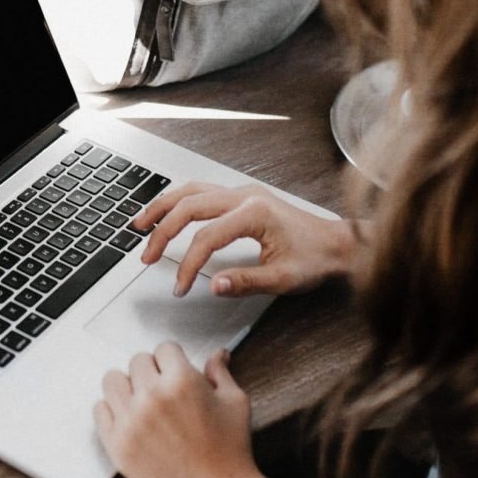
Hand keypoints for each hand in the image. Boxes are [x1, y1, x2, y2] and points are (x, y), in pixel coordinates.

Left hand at [94, 344, 271, 477]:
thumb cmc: (230, 453)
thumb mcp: (234, 403)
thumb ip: (220, 373)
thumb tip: (218, 355)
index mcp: (182, 381)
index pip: (164, 348)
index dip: (173, 359)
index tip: (174, 370)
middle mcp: (152, 396)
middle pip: (137, 361)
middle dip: (152, 371)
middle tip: (162, 389)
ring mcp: (131, 420)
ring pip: (113, 380)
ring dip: (127, 386)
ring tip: (141, 400)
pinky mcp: (117, 444)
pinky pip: (99, 410)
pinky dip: (111, 411)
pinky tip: (128, 418)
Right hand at [135, 182, 358, 298]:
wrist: (337, 243)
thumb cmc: (316, 259)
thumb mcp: (283, 279)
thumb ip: (245, 281)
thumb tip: (213, 285)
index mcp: (254, 213)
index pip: (206, 237)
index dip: (188, 264)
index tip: (180, 286)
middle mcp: (244, 195)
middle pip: (189, 205)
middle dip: (162, 231)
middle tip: (146, 255)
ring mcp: (242, 192)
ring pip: (191, 190)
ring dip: (163, 207)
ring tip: (140, 224)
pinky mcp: (241, 195)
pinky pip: (201, 191)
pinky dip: (179, 201)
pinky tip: (167, 212)